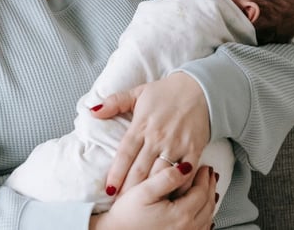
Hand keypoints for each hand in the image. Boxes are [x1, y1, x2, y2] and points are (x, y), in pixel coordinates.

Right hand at [89, 164, 216, 229]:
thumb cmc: (127, 215)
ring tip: (209, 188)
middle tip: (209, 174)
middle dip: (209, 187)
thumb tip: (186, 167)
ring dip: (209, 201)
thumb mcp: (144, 190)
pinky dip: (205, 217)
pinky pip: (200, 229)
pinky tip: (203, 212)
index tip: (203, 167)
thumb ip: (166, 177)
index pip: (201, 192)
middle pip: (207, 205)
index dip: (204, 177)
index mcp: (180, 214)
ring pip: (206, 217)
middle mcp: (186, 228)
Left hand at [91, 72, 210, 195]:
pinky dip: (178, 186)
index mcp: (141, 125)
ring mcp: (176, 144)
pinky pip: (185, 174)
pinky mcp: (193, 149)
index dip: (116, 174)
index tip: (109, 190)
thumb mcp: (138, 92)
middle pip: (140, 170)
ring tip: (143, 205)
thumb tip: (93, 111)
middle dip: (130, 189)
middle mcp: (157, 137)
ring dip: (152, 191)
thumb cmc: (167, 92)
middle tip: (122, 205)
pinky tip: (171, 196)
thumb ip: (115, 102)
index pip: (125, 154)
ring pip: (160, 174)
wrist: (201, 88)